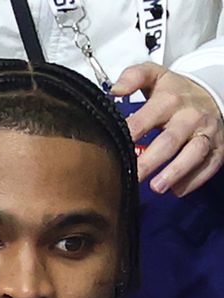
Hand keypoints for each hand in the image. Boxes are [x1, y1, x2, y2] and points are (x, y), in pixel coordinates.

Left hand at [111, 63, 223, 195]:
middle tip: (133, 177)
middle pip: (170, 140)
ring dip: (176, 171)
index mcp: (169, 100)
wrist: (211, 92)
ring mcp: (206, 132)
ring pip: (195, 152)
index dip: (130, 133)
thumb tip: (115, 89)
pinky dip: (196, 179)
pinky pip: (211, 164)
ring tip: (157, 187)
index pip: (145, 119)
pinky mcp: (218, 146)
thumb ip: (134, 76)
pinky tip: (178, 191)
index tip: (114, 149)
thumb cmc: (174, 92)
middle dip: (151, 161)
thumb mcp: (155, 76)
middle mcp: (190, 116)